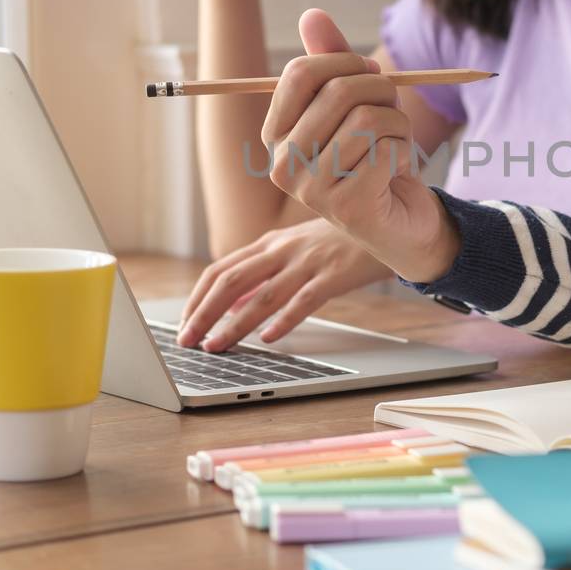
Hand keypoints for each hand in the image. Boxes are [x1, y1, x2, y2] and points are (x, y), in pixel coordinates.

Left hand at [175, 219, 394, 350]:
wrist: (385, 222)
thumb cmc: (342, 240)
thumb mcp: (298, 249)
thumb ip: (267, 273)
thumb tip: (235, 304)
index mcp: (271, 243)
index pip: (221, 269)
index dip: (198, 297)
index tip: (185, 321)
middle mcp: (284, 250)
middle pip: (231, 281)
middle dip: (203, 313)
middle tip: (186, 340)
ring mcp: (308, 262)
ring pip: (262, 296)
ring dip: (234, 325)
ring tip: (215, 347)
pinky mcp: (335, 274)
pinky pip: (304, 300)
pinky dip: (284, 320)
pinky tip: (269, 339)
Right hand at [262, 9, 462, 283]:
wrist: (402, 221)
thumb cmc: (374, 156)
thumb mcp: (354, 103)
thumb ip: (331, 60)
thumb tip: (311, 14)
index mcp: (276, 134)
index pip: (300, 73)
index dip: (346, 62)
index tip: (372, 74)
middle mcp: (283, 164)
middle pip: (338, 92)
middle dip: (382, 90)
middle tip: (393, 109)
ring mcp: (311, 190)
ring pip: (368, 119)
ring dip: (398, 124)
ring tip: (395, 144)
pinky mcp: (347, 207)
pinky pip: (387, 149)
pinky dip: (405, 151)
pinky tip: (398, 172)